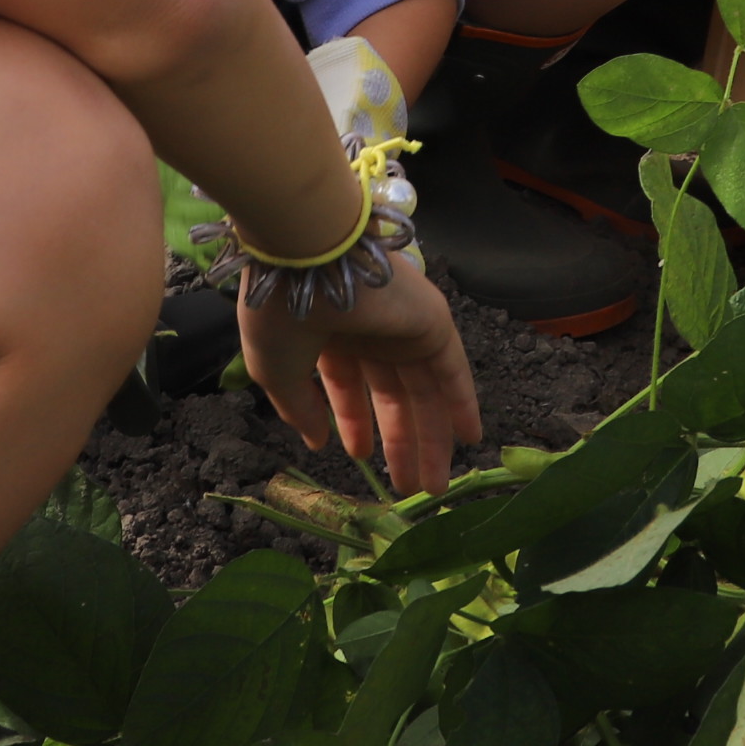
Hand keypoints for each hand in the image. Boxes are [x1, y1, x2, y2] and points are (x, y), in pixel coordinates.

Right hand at [242, 253, 482, 496]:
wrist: (305, 256)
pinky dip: (463, 403)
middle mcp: (369, 330)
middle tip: (407, 489)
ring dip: (431, 439)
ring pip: (424, 392)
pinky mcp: (432, 321)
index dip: (355, 423)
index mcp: (329, 335)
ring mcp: (403, 325)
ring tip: (432, 487)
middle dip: (400, 443)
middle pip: (393, 396)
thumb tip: (315, 441)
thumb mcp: (276, 369)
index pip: (349, 385)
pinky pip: (453, 370)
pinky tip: (469, 439)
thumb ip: (299, 408)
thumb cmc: (280, 312)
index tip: (358, 457)